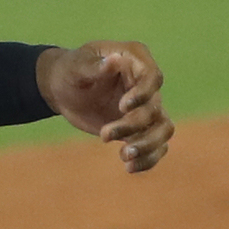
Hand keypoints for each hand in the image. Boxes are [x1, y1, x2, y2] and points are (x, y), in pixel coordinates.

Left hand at [39, 40, 171, 171]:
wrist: (64, 89)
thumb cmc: (70, 70)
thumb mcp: (76, 66)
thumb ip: (95, 66)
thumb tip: (115, 60)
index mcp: (136, 60)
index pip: (153, 78)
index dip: (143, 94)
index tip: (122, 107)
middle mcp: (147, 85)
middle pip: (155, 109)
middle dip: (133, 126)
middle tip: (103, 136)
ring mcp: (147, 107)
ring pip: (163, 130)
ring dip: (148, 146)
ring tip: (124, 157)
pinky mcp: (141, 129)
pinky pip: (156, 146)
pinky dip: (148, 159)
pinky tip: (129, 167)